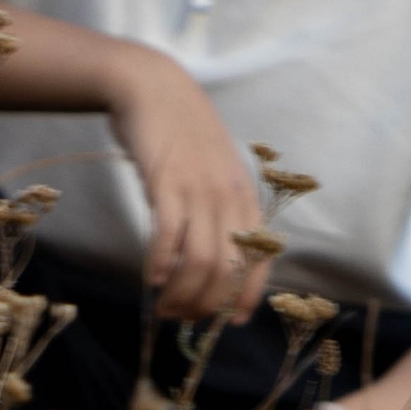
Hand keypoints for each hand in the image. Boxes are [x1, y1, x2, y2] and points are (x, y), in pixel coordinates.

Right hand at [99, 48, 272, 321]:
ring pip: (200, 260)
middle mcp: (229, 197)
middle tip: (181, 318)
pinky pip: (168, 235)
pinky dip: (160, 265)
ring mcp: (199, 189)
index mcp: (245, 198)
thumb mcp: (213, 174)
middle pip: (227, 269)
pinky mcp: (167, 182)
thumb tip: (208, 262)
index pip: (259, 260)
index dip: (247, 295)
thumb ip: (217, 211)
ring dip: (182, 294)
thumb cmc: (182, 137)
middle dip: (205, 304)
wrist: (155, 88)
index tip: (230, 321)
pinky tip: (151, 279)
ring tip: (164, 307)